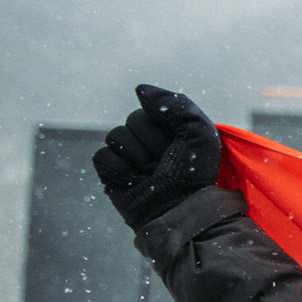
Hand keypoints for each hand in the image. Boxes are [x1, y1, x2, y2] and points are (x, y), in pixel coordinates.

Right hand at [93, 84, 221, 227]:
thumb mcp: (198, 131)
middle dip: (153, 143)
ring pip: (116, 137)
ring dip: (138, 157)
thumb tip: (140, 90)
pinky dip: (120, 170)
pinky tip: (135, 182)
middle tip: (167, 164)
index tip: (181, 147)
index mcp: (168, 130)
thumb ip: (175, 103)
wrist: (180, 210)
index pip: (152, 109)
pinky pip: (103, 157)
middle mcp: (147, 141)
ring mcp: (128, 157)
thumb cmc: (194, 174)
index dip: (166, 127)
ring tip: (153, 175)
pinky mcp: (111, 173)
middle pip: (133, 120)